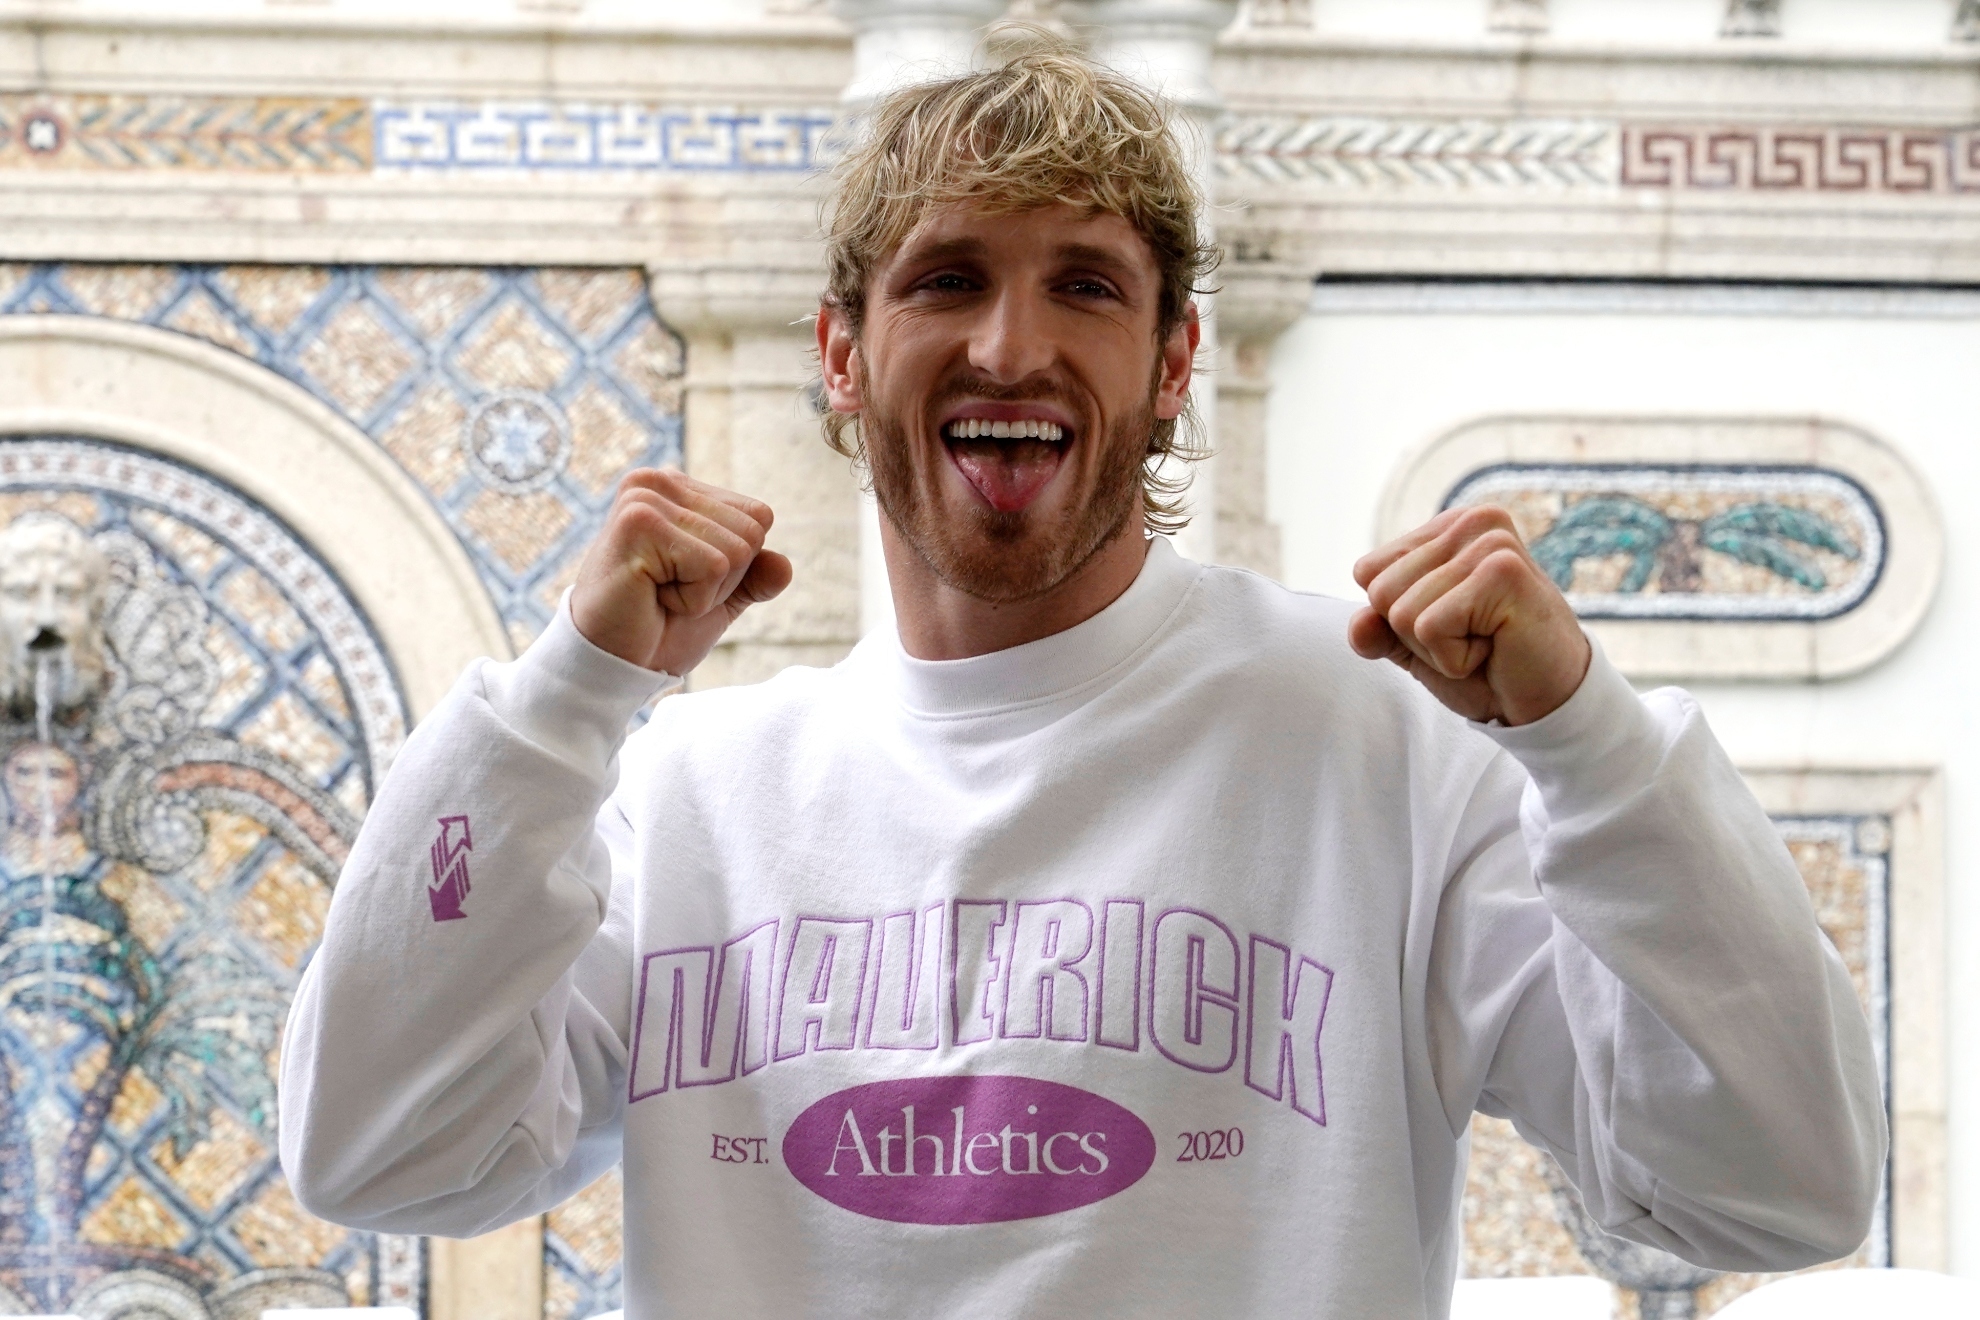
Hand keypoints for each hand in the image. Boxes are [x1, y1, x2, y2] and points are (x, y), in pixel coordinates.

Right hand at [570, 469, 793, 674]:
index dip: (736, 567)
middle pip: (752, 531)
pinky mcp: (639, 522)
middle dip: (723, 580)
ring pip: (736, 551)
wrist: (613, 664)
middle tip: (670, 592)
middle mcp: (660, 482)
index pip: (758, 517)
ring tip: (659, 594)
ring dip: (706, 592)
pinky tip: (652, 597)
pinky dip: (692, 599)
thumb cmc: (658, 628)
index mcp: (679, 490)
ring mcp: (646, 498)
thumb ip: (754, 576)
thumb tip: (785, 566)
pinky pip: (713, 566)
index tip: (686, 580)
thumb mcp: (720, 599)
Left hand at [1349, 506, 1590, 725]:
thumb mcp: (1416, 647)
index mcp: (1447, 528)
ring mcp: (1489, 543)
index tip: (1453, 625)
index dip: (1399, 618)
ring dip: (1438, 648)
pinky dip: (1455, 658)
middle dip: (1417, 635)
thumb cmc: (1486, 667)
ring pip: (1402, 612)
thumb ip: (1378, 629)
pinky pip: (1430, 627)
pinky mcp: (1502, 572)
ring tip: (1486, 643)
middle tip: (1472, 639)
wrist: (1545, 703)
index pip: (1369, 572)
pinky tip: (1496, 648)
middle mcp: (1470, 523)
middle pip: (1381, 592)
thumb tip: (1357, 626)